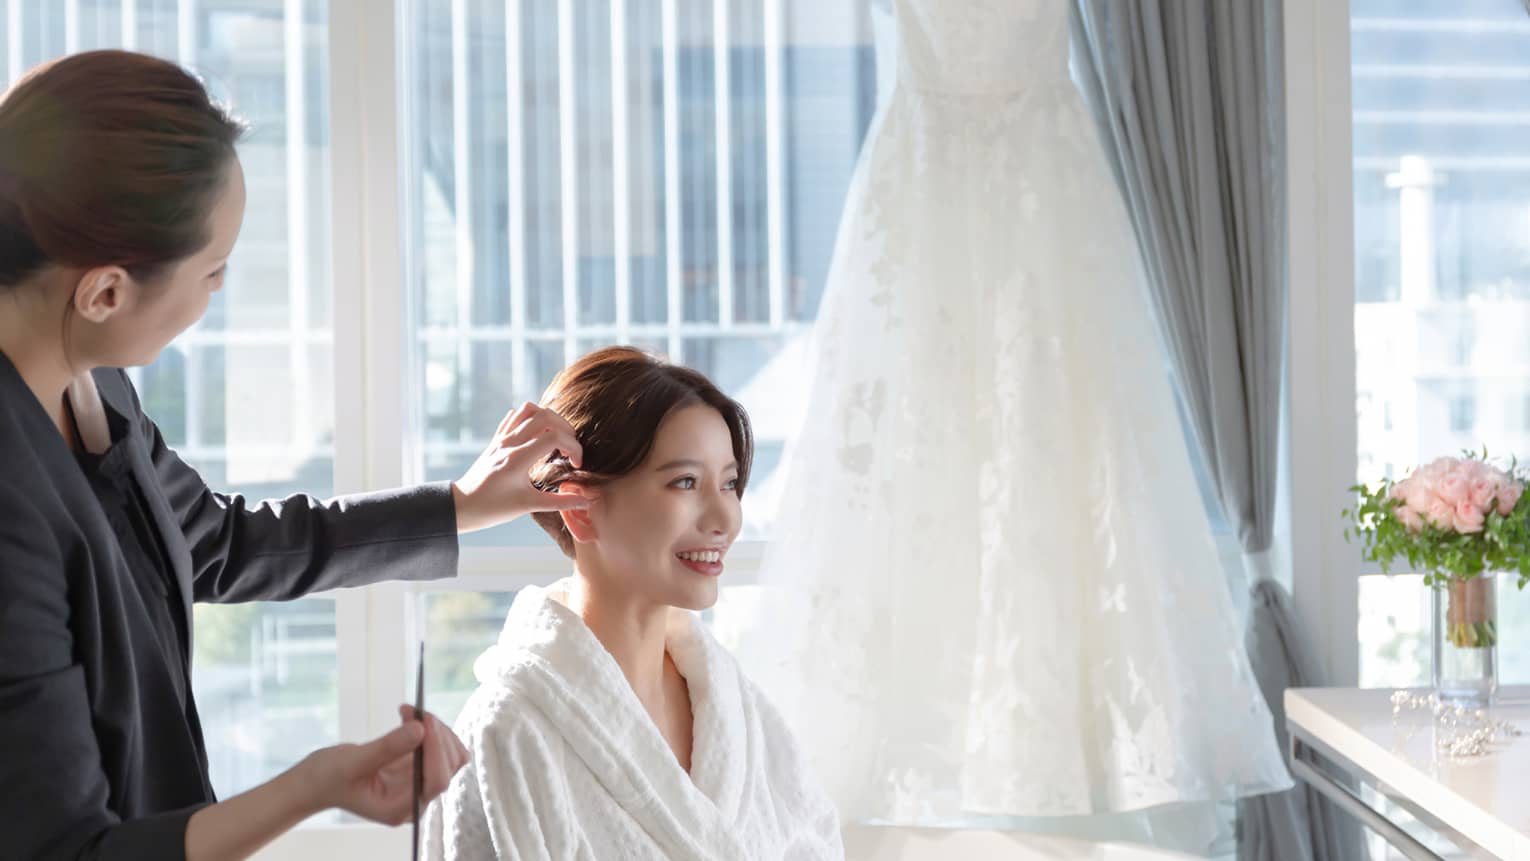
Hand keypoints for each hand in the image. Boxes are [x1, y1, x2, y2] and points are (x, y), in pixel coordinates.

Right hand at [295, 707, 469, 825]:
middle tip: (414, 710)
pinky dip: (428, 728)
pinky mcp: (416, 769)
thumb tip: (421, 728)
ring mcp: (417, 785)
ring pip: (450, 755)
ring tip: (408, 711)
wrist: (318, 782)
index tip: (424, 720)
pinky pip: (437, 747)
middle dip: (437, 735)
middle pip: (449, 767)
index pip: (436, 780)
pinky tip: (407, 715)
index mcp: (400, 808)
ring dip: (435, 729)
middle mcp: (414, 800)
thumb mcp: (352, 762)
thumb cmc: (328, 778)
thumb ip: (387, 748)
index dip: (437, 749)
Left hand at [452, 401, 589, 532]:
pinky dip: (531, 418)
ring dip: (549, 418)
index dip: (573, 447)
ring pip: (529, 410)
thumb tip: (587, 501)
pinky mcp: (496, 439)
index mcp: (517, 459)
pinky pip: (514, 416)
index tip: (575, 464)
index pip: (554, 437)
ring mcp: (501, 438)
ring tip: (556, 438)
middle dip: (566, 429)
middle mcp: (509, 443)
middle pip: (545, 416)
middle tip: (569, 449)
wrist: (462, 505)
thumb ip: (560, 502)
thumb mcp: (528, 506)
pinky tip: (537, 435)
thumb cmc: (493, 508)